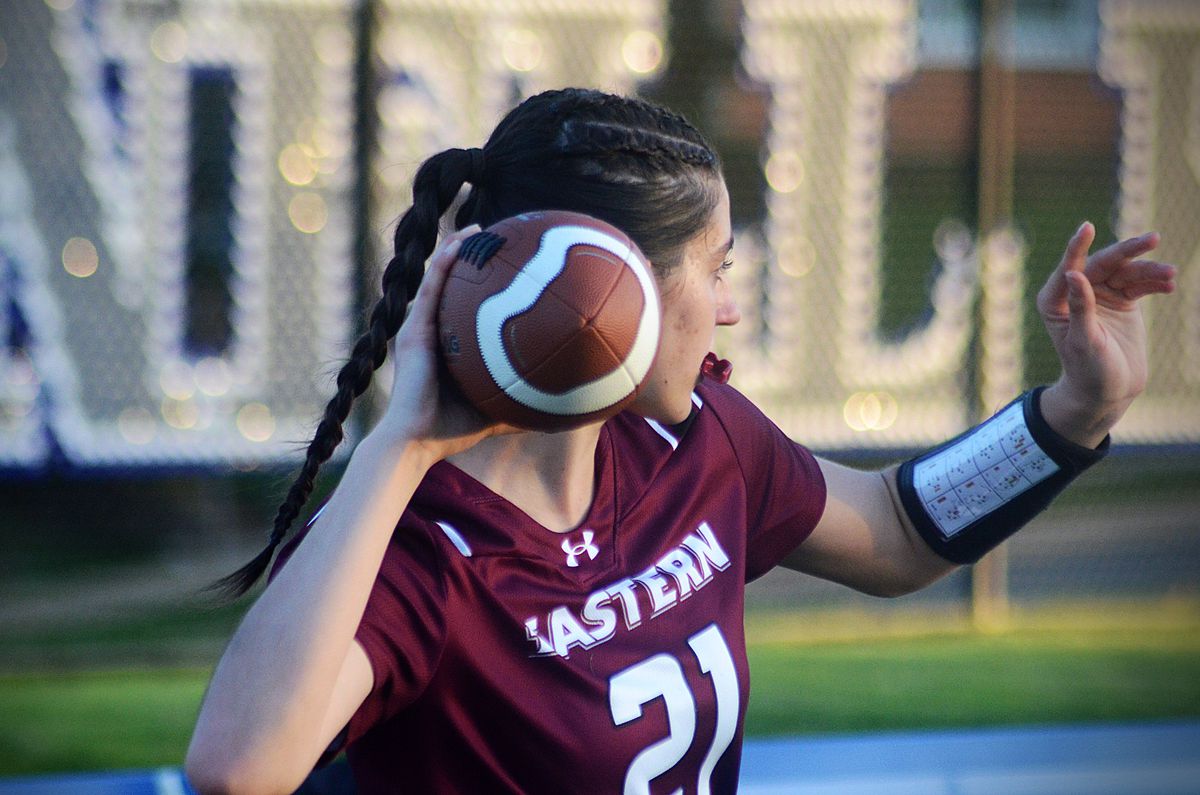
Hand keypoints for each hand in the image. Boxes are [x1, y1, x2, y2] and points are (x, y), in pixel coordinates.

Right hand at [374, 225, 521, 460]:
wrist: (416, 442)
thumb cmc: (452, 431)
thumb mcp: (496, 411)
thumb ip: (521, 404)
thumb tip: (562, 411)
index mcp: (450, 348)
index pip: (467, 310)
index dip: (485, 288)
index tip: (512, 271)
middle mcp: (435, 333)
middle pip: (453, 288)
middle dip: (472, 261)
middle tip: (498, 240)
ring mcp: (421, 329)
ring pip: (439, 280)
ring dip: (456, 251)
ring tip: (478, 230)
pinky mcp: (414, 331)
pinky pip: (431, 289)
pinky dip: (444, 264)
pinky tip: (460, 245)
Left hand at [1036, 222, 1175, 445]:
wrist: (1107, 392)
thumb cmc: (1087, 371)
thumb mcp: (1084, 341)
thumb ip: (1080, 308)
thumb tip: (1073, 273)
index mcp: (1055, 301)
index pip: (1070, 268)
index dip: (1078, 247)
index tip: (1088, 226)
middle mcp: (1076, 293)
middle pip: (1103, 264)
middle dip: (1128, 252)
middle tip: (1153, 239)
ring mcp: (1100, 295)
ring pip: (1126, 272)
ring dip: (1149, 270)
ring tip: (1171, 275)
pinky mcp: (1122, 302)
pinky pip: (1140, 284)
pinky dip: (1155, 282)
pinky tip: (1169, 284)